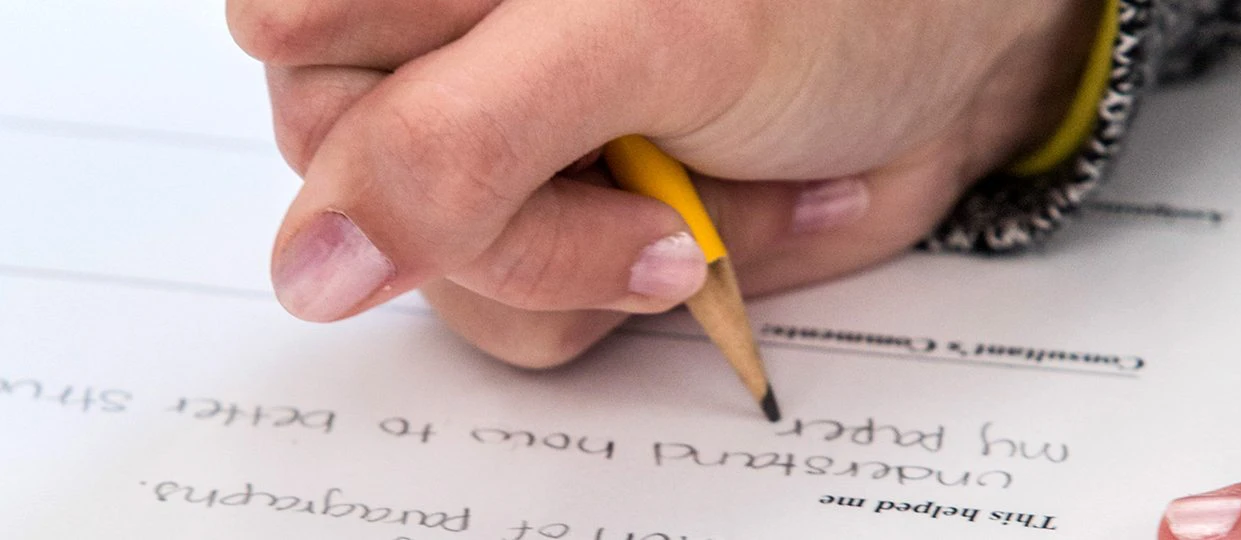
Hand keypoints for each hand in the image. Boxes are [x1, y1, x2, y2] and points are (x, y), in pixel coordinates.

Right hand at [229, 0, 1098, 365]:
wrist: (953, 58)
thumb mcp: (635, 40)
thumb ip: (455, 142)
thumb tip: (313, 263)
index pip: (287, 38)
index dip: (388, 106)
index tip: (525, 106)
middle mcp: (433, 44)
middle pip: (349, 181)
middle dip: (508, 210)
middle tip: (635, 156)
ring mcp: (487, 146)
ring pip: (430, 274)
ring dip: (584, 262)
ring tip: (690, 185)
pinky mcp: (545, 226)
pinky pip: (512, 321)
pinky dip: (621, 295)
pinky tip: (699, 223)